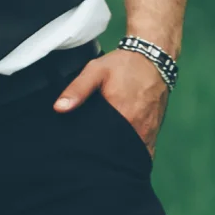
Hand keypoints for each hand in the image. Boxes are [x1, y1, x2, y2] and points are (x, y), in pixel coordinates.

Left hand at [52, 50, 167, 155]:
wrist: (152, 58)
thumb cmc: (122, 65)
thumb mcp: (95, 70)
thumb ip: (78, 89)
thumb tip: (59, 108)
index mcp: (121, 114)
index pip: (103, 144)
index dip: (90, 149)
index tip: (81, 151)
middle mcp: (137, 127)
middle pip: (116, 151)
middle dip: (104, 155)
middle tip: (90, 154)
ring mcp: (148, 131)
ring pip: (131, 153)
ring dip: (119, 156)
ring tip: (104, 155)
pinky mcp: (154, 131)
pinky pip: (144, 150)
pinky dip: (133, 154)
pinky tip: (121, 154)